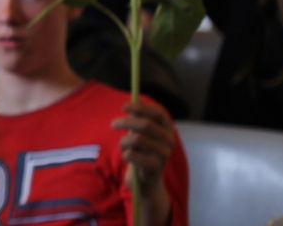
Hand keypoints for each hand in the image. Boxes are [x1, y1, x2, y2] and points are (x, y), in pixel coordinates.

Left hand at [111, 100, 176, 225]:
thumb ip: (139, 118)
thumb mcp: (141, 133)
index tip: (124, 106)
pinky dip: (125, 154)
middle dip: (125, 122)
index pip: (158, 113)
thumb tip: (134, 99)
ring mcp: (164, 154)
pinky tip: (128, 158)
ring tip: (124, 147)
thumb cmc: (142, 152)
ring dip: (123, 142)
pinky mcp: (155, 167)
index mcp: (168, 129)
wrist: (146, 181)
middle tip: (112, 124)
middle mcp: (169, 141)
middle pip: (145, 124)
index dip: (140, 108)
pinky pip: (131, 154)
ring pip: (135, 139)